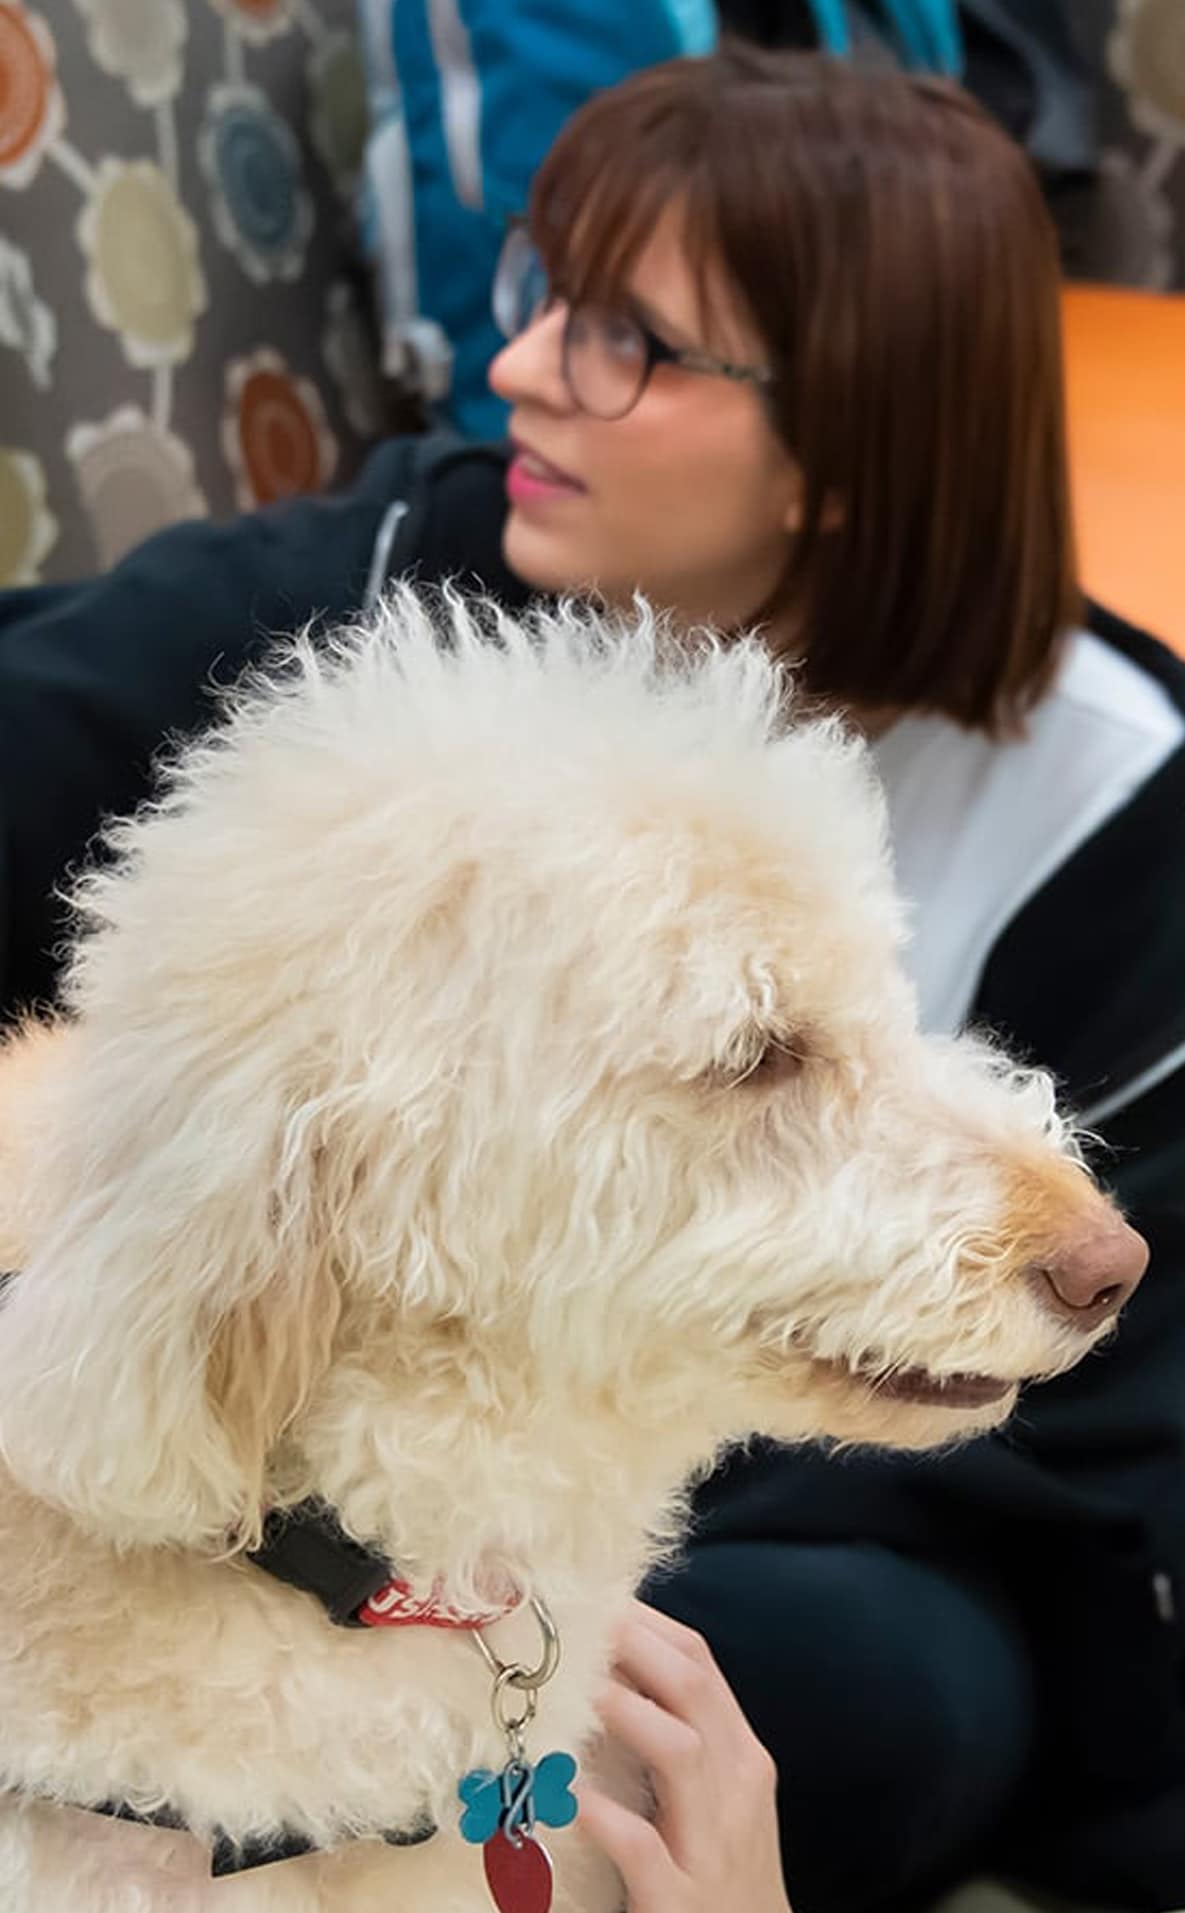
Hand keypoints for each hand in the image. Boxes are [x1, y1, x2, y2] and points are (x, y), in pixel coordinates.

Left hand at [576, 1599, 792, 1912]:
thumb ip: (682, 1736)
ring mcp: (713, 1844)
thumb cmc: (728, 1870)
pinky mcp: (684, 1899)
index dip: (647, 1624)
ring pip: (680, 1754)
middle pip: (693, 1690)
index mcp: (741, 1755)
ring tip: (573, 1688)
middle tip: (578, 1619)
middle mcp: (736, 1788)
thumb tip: (614, 1671)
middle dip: (636, 1645)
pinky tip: (567, 1793)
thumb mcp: (719, 1796)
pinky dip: (605, 1815)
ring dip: (625, 1711)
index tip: (595, 1597)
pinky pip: (643, 1847)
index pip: (701, 1663)